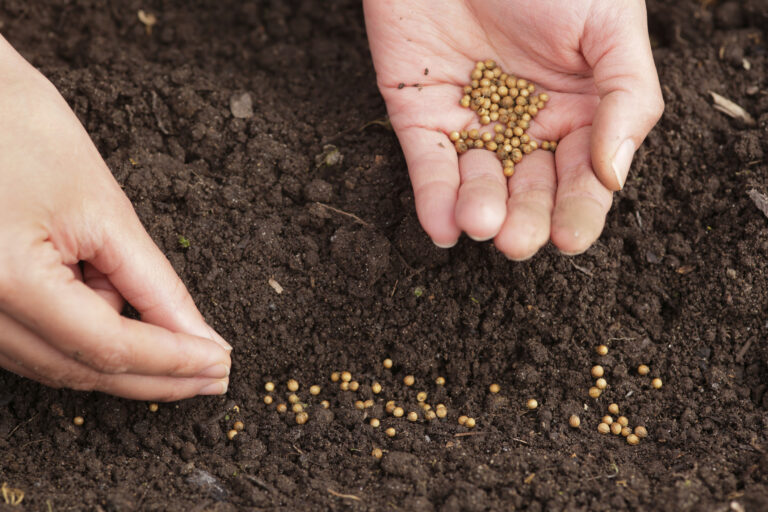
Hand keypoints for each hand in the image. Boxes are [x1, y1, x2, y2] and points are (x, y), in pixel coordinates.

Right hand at [0, 37, 230, 400]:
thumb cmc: (20, 128)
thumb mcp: (103, 207)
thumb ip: (153, 284)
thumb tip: (197, 336)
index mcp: (6, 280)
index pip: (107, 346)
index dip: (171, 362)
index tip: (220, 366)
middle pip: (80, 369)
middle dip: (155, 376)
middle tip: (212, 377)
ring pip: (56, 365)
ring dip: (122, 358)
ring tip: (176, 339)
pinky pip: (33, 344)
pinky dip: (86, 338)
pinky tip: (122, 315)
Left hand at [364, 0, 662, 257]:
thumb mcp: (608, 26)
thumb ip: (626, 97)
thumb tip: (615, 175)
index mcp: (579, 110)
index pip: (582, 177)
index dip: (578, 211)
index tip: (569, 238)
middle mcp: (525, 125)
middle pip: (528, 190)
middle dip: (524, 219)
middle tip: (517, 241)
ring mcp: (472, 122)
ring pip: (477, 182)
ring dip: (478, 209)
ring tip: (481, 223)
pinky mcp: (420, 115)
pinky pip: (427, 164)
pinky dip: (431, 197)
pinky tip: (441, 226)